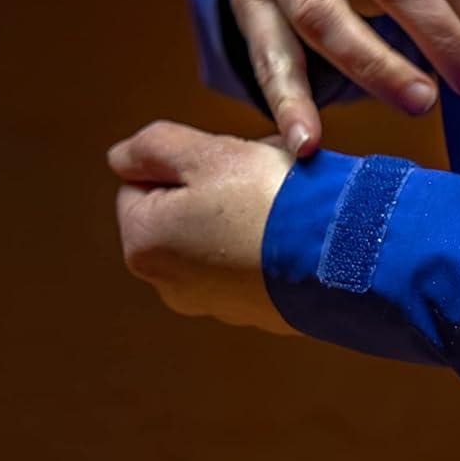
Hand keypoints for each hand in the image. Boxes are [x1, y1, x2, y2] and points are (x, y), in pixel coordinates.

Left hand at [108, 120, 295, 333]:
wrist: (339, 257)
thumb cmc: (271, 200)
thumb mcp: (207, 152)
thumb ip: (152, 147)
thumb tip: (121, 159)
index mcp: (144, 243)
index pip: (141, 184)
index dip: (184, 163)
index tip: (225, 163)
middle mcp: (169, 284)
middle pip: (181, 213)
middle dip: (213, 190)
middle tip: (257, 177)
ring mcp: (214, 305)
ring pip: (217, 239)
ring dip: (242, 218)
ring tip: (282, 205)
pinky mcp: (255, 313)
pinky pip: (250, 266)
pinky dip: (265, 248)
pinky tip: (293, 235)